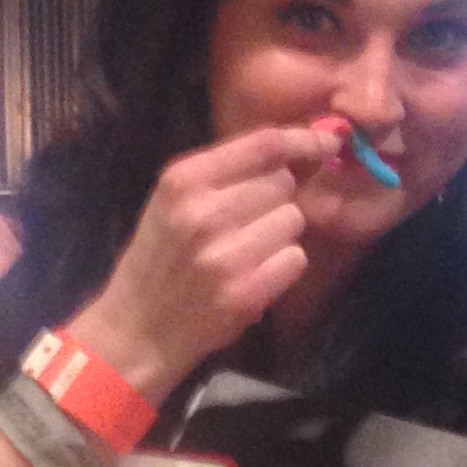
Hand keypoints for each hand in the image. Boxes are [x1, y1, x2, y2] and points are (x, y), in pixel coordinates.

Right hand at [72, 125, 335, 394]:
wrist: (137, 326)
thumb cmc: (160, 257)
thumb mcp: (176, 200)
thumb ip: (231, 171)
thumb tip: (306, 148)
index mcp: (183, 179)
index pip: (264, 144)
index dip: (304, 140)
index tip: (328, 143)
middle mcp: (204, 212)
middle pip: (283, 182)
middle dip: (276, 198)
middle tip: (247, 222)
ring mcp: (225, 254)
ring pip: (294, 219)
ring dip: (280, 233)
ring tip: (247, 250)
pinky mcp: (245, 292)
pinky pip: (296, 258)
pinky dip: (283, 266)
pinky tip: (255, 274)